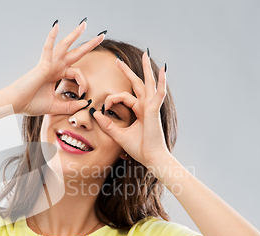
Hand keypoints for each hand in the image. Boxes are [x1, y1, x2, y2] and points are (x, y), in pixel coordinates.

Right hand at [5, 20, 103, 115]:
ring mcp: (49, 64)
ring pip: (64, 46)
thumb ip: (70, 106)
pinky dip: (51, 37)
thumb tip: (85, 104)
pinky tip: (56, 26)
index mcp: (57, 75)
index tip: (84, 94)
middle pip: (75, 53)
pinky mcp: (42, 65)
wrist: (16, 104)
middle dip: (89, 45)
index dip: (84, 82)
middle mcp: (54, 67)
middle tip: (101, 36)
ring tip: (84, 24)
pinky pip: (48, 48)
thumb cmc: (31, 103)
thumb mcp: (56, 107)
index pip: (77, 72)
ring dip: (75, 35)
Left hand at [92, 52, 171, 168]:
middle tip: (117, 60)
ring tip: (145, 53)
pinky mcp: (154, 109)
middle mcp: (145, 106)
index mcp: (139, 111)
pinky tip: (162, 70)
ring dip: (146, 68)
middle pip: (137, 84)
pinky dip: (161, 81)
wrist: (150, 158)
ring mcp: (151, 106)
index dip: (111, 99)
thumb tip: (96, 114)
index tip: (103, 107)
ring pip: (147, 83)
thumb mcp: (118, 135)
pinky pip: (159, 92)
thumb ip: (107, 125)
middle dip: (127, 71)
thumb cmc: (139, 148)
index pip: (123, 97)